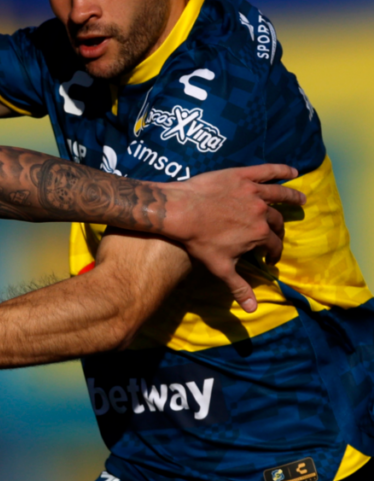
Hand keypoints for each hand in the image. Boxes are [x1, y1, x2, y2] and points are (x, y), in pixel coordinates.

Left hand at [162, 163, 304, 312]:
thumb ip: (239, 287)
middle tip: (277, 233)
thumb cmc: (198, 240)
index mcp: (260, 234)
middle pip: (276, 222)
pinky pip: (267, 171)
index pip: (274, 246)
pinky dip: (281, 170)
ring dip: (292, 197)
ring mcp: (253, 192)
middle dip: (278, 230)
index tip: (269, 257)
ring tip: (301, 199)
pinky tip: (291, 170)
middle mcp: (262, 212)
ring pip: (279, 194)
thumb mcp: (220, 267)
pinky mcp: (242, 176)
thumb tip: (253, 310)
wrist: (179, 211)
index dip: (273, 253)